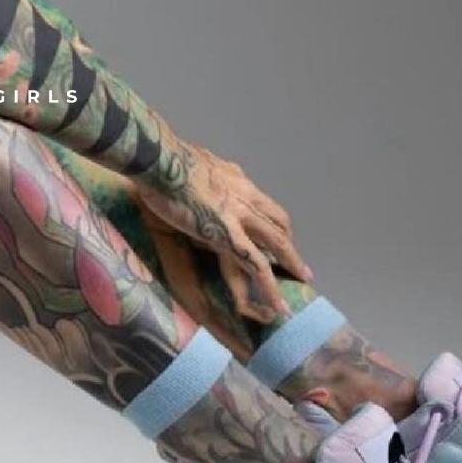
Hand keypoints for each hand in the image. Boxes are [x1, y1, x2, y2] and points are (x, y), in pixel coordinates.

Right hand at [135, 140, 312, 323]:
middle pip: (278, 222)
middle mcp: (244, 196)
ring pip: (276, 243)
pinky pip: (256, 265)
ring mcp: (238, 216)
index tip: (276, 234)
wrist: (158, 159)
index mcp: (235, 179)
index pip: (262, 202)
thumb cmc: (165, 159)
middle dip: (290, 243)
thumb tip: (204, 169)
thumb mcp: (195, 160)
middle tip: (298, 262)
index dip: (273, 221)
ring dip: (292, 263)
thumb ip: (206, 171)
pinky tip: (276, 303)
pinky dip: (269, 287)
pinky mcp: (227, 235)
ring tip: (304, 280)